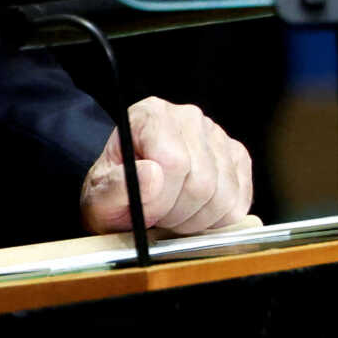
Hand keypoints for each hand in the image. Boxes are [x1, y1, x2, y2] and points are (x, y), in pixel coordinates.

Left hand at [79, 96, 253, 235]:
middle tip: (160, 219)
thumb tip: (152, 176)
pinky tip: (195, 214)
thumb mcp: (99, 198)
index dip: (160, 199)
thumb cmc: (115, 193)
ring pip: (223, 196)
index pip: (173, 162)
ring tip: (174, 216)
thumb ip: (116, 188)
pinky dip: (217, 221)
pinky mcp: (238, 159)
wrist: (131, 194)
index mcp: (150, 115)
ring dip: (197, 221)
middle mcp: (188, 118)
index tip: (145, 213)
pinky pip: (239, 203)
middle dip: (178, 215)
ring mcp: (218, 136)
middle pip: (202, 182)